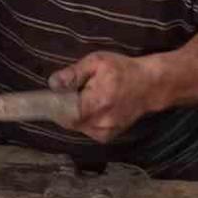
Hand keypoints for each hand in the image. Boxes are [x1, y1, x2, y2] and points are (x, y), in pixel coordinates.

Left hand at [47, 51, 166, 143]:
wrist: (150, 85)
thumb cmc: (123, 70)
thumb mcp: (97, 62)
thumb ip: (73, 73)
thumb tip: (52, 83)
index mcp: (95, 104)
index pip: (61, 113)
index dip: (52, 104)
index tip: (48, 96)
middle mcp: (99, 124)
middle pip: (66, 120)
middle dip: (65, 106)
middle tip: (76, 89)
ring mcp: (104, 133)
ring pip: (75, 125)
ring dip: (75, 112)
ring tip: (90, 95)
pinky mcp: (106, 136)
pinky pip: (86, 128)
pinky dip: (85, 118)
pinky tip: (97, 105)